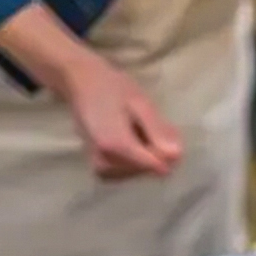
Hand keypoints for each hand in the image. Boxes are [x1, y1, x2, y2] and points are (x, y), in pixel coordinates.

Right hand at [54, 54, 181, 179]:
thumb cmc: (112, 88)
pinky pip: (128, 172)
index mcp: (115, 144)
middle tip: (148, 125)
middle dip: (155, 150)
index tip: (165, 132)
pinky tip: (131, 140)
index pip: (155, 165)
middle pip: (148, 169)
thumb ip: (158, 130)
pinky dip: (136, 159)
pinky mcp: (99, 169)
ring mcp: (100, 167)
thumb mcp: (141, 103)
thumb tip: (176, 156)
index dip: (167, 152)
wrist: (79, 83)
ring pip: (140, 172)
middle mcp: (104, 161)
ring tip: (137, 130)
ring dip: (146, 155)